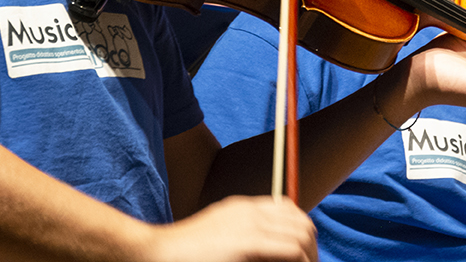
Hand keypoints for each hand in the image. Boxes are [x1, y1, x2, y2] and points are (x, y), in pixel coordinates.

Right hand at [142, 196, 315, 261]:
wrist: (155, 254)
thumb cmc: (183, 255)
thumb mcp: (218, 238)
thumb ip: (243, 239)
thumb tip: (271, 252)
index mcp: (243, 208)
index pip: (289, 211)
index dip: (301, 234)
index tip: (303, 256)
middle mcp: (250, 211)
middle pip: (300, 221)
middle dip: (310, 246)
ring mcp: (250, 225)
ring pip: (302, 235)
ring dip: (309, 257)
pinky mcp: (248, 243)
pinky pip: (292, 252)